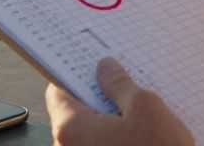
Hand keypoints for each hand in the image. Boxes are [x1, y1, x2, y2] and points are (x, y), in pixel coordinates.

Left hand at [46, 58, 192, 145]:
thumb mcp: (145, 107)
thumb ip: (119, 84)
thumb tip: (105, 68)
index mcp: (71, 128)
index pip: (58, 91)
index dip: (76, 75)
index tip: (93, 66)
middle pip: (75, 113)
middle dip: (99, 99)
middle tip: (125, 88)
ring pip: (90, 135)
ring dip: (110, 122)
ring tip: (139, 115)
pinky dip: (115, 141)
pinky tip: (141, 137)